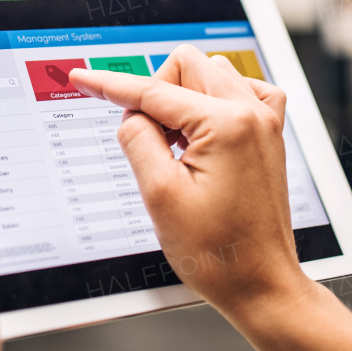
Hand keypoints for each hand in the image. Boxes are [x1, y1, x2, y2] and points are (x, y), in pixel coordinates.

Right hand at [70, 46, 351, 350]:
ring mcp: (265, 123)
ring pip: (211, 73)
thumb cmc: (218, 252)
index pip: (153, 91)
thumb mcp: (160, 196)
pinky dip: (212, 103)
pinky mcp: (268, 135)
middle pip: (186, 66)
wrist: (261, 284)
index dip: (110, 85)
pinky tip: (202, 135)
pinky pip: (239, 92)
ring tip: (176, 145)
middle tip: (151, 140)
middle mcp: (252, 114)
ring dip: (184, 97)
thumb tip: (132, 114)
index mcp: (227, 125)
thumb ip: (138, 140)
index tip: (83, 78)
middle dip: (157, 93)